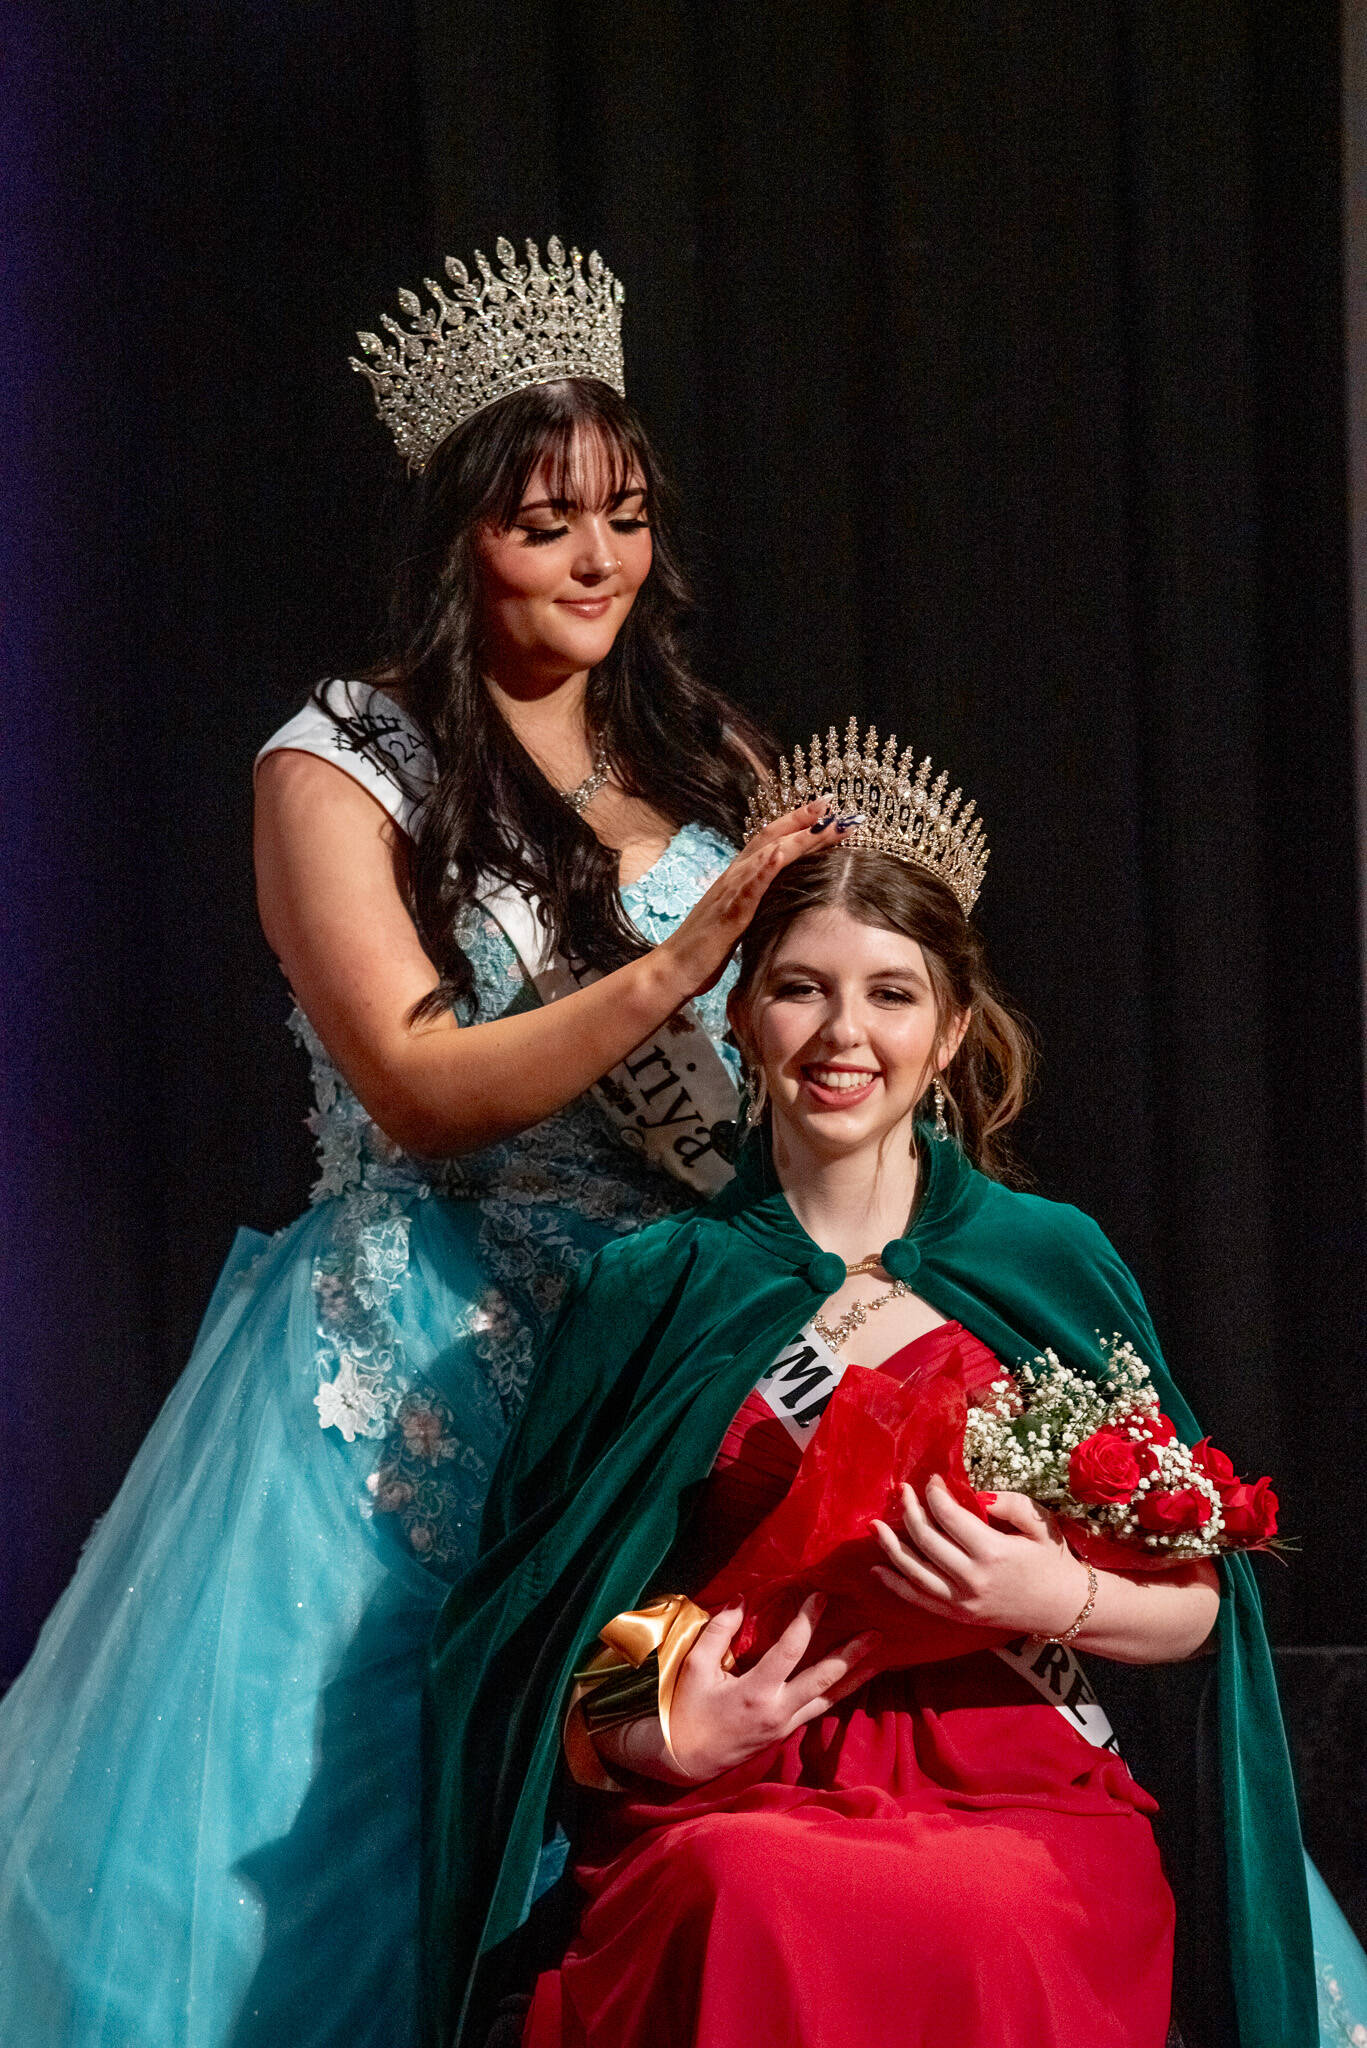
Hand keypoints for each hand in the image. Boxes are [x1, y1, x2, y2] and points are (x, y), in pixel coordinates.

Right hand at [655, 799, 843, 999]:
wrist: (675, 969)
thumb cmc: (706, 948)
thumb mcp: (739, 919)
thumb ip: (756, 902)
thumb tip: (780, 896)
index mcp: (739, 878)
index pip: (771, 842)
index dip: (798, 824)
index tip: (827, 811)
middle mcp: (734, 877)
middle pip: (771, 838)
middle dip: (804, 820)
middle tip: (833, 804)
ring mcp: (730, 892)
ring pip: (766, 855)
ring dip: (797, 837)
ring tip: (823, 823)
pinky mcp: (729, 914)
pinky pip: (747, 887)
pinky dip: (765, 868)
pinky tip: (781, 854)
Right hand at [665, 1594, 878, 1781]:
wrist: (684, 1760)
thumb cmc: (687, 1710)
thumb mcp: (695, 1666)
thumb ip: (719, 1631)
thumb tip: (741, 1600)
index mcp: (756, 1693)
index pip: (790, 1650)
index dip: (807, 1621)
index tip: (821, 1596)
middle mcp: (778, 1711)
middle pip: (824, 1679)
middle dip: (851, 1655)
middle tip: (875, 1634)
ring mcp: (785, 1725)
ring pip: (829, 1700)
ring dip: (855, 1678)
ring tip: (879, 1659)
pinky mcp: (785, 1732)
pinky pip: (818, 1709)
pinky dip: (837, 1693)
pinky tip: (850, 1681)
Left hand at [871, 1477, 1092, 1638]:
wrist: (1064, 1607)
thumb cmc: (1053, 1559)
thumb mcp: (1039, 1523)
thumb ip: (1009, 1504)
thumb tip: (976, 1495)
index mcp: (993, 1552)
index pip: (949, 1517)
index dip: (934, 1494)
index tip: (931, 1480)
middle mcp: (972, 1578)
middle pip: (926, 1539)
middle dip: (909, 1510)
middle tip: (901, 1491)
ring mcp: (962, 1601)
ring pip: (914, 1570)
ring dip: (891, 1545)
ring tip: (874, 1524)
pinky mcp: (957, 1616)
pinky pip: (918, 1599)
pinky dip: (895, 1584)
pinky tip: (877, 1568)